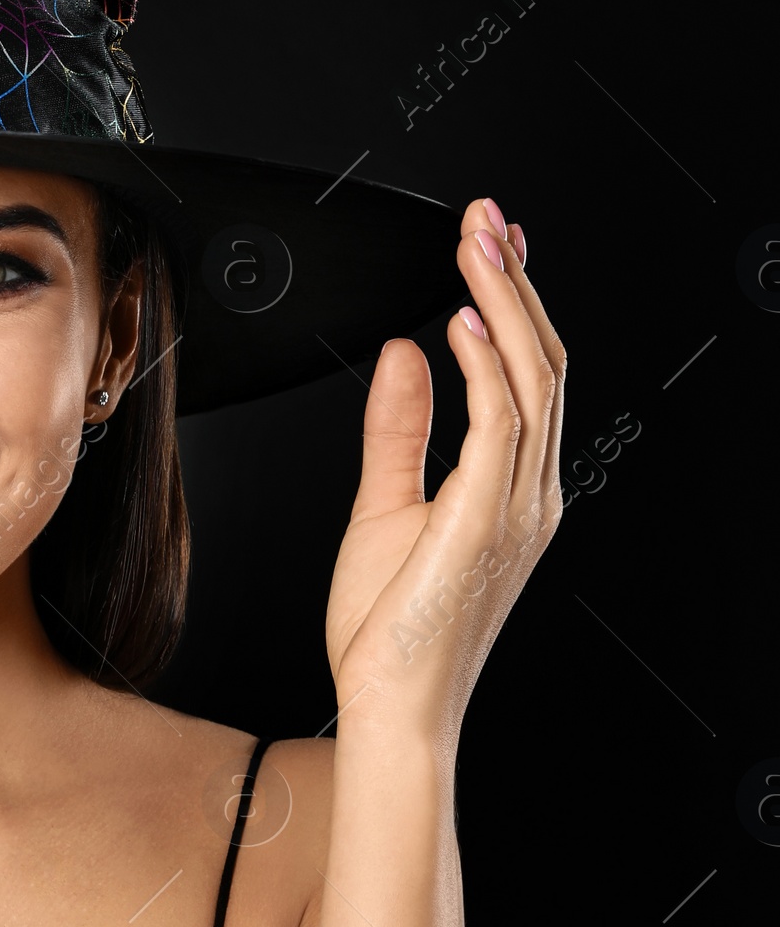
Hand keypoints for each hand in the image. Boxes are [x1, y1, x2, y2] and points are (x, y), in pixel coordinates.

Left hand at [324, 199, 565, 735]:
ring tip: (476, 243)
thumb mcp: (385, 506)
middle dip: (514, 282)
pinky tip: (462, 321)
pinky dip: (486, 367)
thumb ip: (399, 429)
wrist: (388, 707)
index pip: (527, 374)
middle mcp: (529, 492)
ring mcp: (517, 507)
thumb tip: (403, 353)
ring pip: (532, 380)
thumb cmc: (388, 633)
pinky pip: (501, 426)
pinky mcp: (487, 520)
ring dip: (502, 303)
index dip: (514, 301)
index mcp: (512, 489)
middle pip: (541, 363)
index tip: (492, 243)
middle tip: (487, 218)